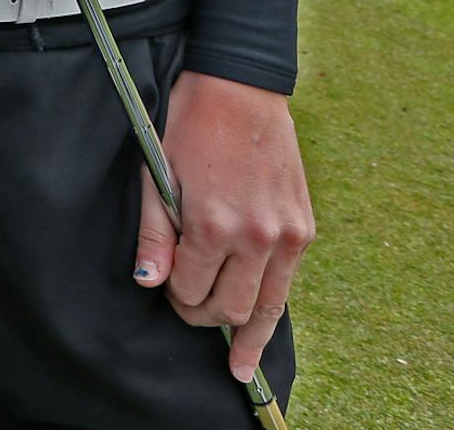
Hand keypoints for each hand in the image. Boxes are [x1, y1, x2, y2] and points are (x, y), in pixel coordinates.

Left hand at [134, 71, 314, 383]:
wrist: (239, 87)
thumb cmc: (189, 124)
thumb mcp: (158, 173)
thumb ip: (155, 233)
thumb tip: (149, 283)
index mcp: (212, 223)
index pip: (191, 289)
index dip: (174, 297)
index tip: (167, 291)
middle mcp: (255, 236)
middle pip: (231, 308)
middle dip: (205, 317)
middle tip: (189, 310)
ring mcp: (286, 234)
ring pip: (268, 307)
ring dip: (249, 337)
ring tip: (241, 367)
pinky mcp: (304, 227)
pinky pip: (287, 282)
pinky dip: (272, 306)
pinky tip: (262, 329)